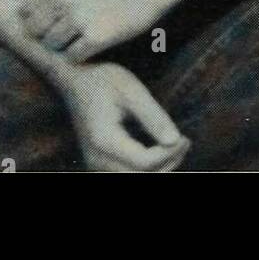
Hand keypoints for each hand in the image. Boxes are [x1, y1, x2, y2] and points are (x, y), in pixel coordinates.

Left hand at [18, 0, 176, 62]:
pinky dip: (80, 57)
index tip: (50, 27)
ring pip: (52, 47)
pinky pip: (73, 57)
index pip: (26, 11)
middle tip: (65, 40)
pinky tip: (93, 48)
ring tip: (80, 43)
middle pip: (36, 32)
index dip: (35, 23)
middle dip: (47, 38)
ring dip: (64, 49)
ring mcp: (80, 16)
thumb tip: (22, 16)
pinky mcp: (97, 36)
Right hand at [61, 62, 189, 172]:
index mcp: (104, 141)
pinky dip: (148, 169)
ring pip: (136, 179)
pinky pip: (129, 174)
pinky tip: (161, 151)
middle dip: (168, 164)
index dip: (170, 153)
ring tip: (176, 146)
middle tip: (184, 142)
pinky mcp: (100, 164)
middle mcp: (97, 160)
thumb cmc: (102, 80)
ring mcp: (96, 165)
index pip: (145, 162)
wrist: (73, 82)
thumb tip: (175, 141)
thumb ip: (153, 116)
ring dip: (160, 169)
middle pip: (141, 178)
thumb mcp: (130, 89)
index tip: (184, 137)